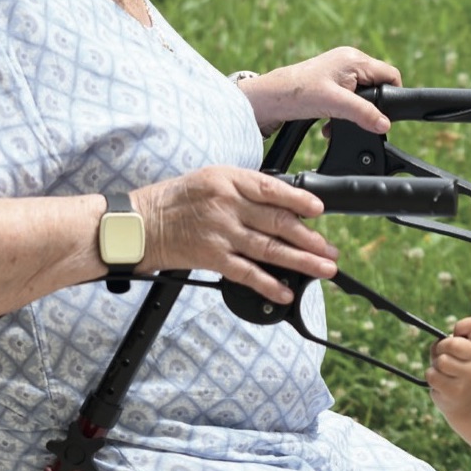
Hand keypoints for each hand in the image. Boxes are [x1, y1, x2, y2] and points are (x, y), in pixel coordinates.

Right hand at [130, 166, 337, 302]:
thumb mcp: (212, 178)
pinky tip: (285, 291)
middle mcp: (228, 205)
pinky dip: (268, 284)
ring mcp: (220, 232)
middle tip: (331, 251)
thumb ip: (245, 189)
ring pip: (269, 249)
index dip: (300, 201)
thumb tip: (284, 205)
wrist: (139, 223)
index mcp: (230, 180)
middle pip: (278, 222)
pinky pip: (246, 273)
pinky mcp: (211, 257)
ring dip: (301, 262)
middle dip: (310, 239)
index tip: (320, 211)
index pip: (273, 189)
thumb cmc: (176, 200)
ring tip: (323, 270)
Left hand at [245, 46, 402, 134]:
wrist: (265, 98)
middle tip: (357, 121)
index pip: (390, 74)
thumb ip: (363, 113)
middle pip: (377, 84)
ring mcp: (338, 70)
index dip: (391, 95)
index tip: (385, 116)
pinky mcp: (329, 82)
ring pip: (362, 93)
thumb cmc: (296, 93)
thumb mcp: (335, 105)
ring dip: (354, 112)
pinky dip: (342, 112)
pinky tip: (329, 124)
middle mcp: (349, 61)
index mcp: (354, 59)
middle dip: (370, 106)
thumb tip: (385, 124)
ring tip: (338, 123)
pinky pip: (348, 96)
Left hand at [427, 316, 470, 415]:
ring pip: (441, 361)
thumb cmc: (460, 366)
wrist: (469, 399)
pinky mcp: (457, 391)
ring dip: (436, 365)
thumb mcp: (462, 349)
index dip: (460, 327)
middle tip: (445, 355)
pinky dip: (431, 376)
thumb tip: (437, 346)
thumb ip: (450, 340)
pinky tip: (441, 382)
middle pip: (451, 343)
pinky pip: (433, 376)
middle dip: (441, 348)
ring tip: (444, 371)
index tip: (459, 337)